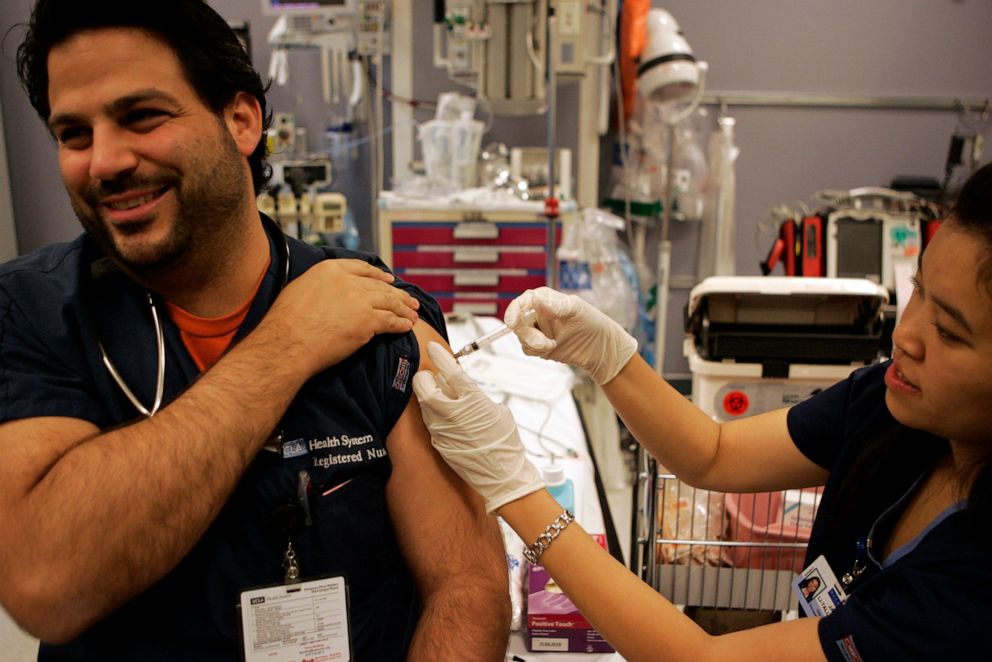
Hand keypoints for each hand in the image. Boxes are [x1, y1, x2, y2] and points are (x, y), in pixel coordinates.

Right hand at [262, 259, 419, 373]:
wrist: (288, 343)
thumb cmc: (285, 322)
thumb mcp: (299, 289)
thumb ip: (319, 286)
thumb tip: (325, 293)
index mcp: (330, 269)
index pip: (362, 268)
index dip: (379, 275)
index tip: (389, 279)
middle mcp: (348, 281)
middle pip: (380, 286)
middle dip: (398, 294)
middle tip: (410, 301)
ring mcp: (360, 300)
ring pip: (390, 302)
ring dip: (404, 309)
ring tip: (414, 314)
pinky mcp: (368, 321)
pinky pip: (391, 321)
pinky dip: (401, 324)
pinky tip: (407, 326)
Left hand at [413, 342, 543, 514]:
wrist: (501, 475)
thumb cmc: (505, 442)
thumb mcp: (496, 410)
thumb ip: (475, 396)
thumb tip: (461, 388)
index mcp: (472, 400)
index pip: (450, 370)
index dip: (440, 355)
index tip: (432, 346)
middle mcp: (451, 412)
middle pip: (424, 384)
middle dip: (426, 376)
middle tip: (434, 376)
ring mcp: (441, 428)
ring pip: (423, 402)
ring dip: (429, 394)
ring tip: (442, 396)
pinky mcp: (437, 441)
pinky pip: (429, 420)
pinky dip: (433, 413)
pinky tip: (444, 415)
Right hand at [505, 287, 636, 384]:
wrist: (601, 349)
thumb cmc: (592, 323)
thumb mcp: (575, 311)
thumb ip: (554, 306)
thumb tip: (534, 298)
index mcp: (544, 299)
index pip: (522, 302)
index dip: (513, 311)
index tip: (512, 323)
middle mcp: (538, 313)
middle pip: (517, 321)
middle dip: (527, 334)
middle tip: (543, 344)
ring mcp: (538, 330)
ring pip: (521, 337)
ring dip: (534, 344)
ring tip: (552, 345)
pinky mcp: (539, 345)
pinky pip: (527, 348)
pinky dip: (537, 351)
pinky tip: (552, 349)